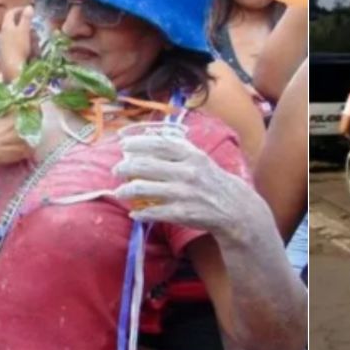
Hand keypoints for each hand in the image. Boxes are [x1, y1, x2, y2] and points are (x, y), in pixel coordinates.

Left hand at [0, 6, 36, 81]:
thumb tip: (29, 7)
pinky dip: (18, 43)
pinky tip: (25, 49)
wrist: (12, 69)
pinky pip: (11, 44)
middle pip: (11, 24)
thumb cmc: (19, 48)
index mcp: (6, 27)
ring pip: (12, 35)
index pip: (11, 13)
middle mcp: (1, 34)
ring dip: (21, 34)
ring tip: (31, 39)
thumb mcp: (24, 31)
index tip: (28, 10)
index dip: (19, 9)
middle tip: (32, 25)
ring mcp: (1, 44)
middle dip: (22, 23)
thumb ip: (26, 18)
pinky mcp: (3, 54)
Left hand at [112, 134, 264, 241]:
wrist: (234, 207)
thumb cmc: (211, 179)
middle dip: (125, 167)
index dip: (138, 143)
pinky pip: (154, 212)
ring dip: (127, 191)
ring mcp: (184, 194)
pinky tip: (134, 214)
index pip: (158, 144)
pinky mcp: (183, 213)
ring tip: (120, 192)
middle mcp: (187, 172)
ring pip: (144, 189)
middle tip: (116, 170)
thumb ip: (177, 147)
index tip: (123, 144)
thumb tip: (149, 135)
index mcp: (191, 155)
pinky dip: (141, 213)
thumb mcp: (199, 158)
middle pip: (146, 166)